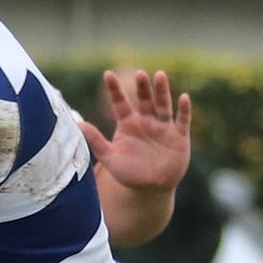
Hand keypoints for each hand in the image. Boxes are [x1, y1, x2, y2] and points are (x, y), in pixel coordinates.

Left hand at [81, 68, 193, 200]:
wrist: (150, 189)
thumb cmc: (129, 173)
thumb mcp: (110, 158)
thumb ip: (95, 141)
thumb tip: (77, 124)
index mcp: (128, 124)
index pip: (120, 103)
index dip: (114, 89)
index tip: (107, 74)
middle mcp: (146, 122)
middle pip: (144, 100)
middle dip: (142, 87)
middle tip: (139, 74)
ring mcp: (163, 127)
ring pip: (163, 105)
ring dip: (162, 91)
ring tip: (160, 75)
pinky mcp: (178, 136)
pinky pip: (182, 120)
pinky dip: (184, 110)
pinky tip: (184, 98)